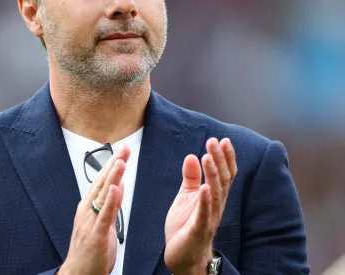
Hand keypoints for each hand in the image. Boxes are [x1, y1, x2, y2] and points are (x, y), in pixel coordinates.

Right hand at [58, 146, 130, 274]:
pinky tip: (117, 189)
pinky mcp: (96, 235)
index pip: (102, 181)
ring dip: (112, 177)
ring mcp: (90, 222)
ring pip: (103, 196)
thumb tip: (118, 186)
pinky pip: (104, 216)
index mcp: (88, 207)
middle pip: (102, 183)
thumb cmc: (89, 251)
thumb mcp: (100, 223)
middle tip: (124, 148)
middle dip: (114, 164)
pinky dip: (111, 202)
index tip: (123, 151)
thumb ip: (109, 204)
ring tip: (121, 162)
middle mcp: (87, 211)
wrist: (78, 274)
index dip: (112, 164)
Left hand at [164, 138, 236, 274]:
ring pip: (215, 194)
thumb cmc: (186, 226)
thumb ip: (191, 178)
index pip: (224, 174)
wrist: (182, 256)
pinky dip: (205, 201)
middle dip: (219, 160)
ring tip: (208, 157)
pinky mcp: (199, 230)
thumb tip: (191, 156)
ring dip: (212, 175)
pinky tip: (204, 188)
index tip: (222, 140)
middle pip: (222, 180)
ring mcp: (209, 218)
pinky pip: (204, 215)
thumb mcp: (186, 197)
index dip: (225, 157)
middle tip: (214, 141)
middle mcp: (216, 206)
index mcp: (213, 197)